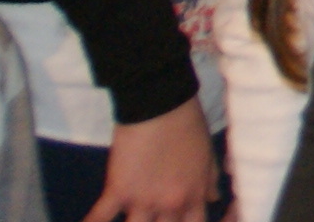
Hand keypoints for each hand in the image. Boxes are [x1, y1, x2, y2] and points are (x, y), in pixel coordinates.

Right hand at [82, 103, 216, 221]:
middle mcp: (169, 205)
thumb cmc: (188, 123)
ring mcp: (142, 200)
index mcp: (193, 196)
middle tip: (150, 219)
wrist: (161, 103)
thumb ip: (209, 180)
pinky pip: (100, 216)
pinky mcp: (117, 190)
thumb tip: (214, 198)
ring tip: (130, 219)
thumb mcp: (207, 153)